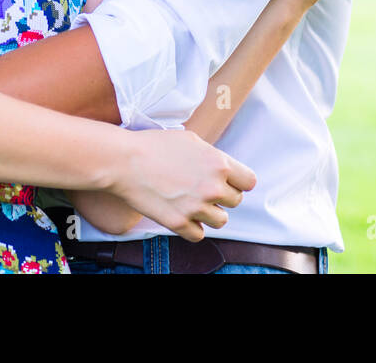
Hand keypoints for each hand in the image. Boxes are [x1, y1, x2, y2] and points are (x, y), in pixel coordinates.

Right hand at [111, 129, 256, 241]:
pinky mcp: (179, 223)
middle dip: (222, 196)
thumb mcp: (192, 140)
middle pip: (235, 202)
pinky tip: (183, 214)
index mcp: (220, 164)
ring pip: (221, 221)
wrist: (125, 161)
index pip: (249, 182)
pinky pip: (199, 234)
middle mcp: (213, 187)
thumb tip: (224, 170)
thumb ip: (213, 157)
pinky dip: (192, 227)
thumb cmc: (156, 146)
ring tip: (193, 202)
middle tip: (203, 189)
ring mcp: (197, 207)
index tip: (228, 181)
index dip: (239, 182)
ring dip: (210, 213)